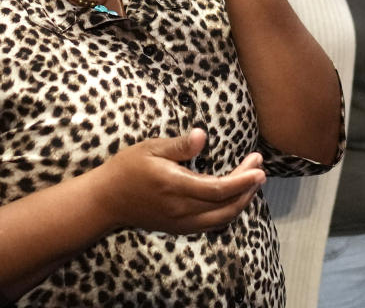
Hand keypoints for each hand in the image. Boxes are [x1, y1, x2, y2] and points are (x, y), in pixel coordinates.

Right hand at [99, 129, 265, 233]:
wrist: (105, 201)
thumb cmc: (126, 169)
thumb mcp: (150, 149)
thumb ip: (179, 146)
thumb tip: (202, 135)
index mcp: (176, 187)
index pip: (219, 188)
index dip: (243, 180)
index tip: (259, 166)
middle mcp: (182, 209)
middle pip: (226, 205)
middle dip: (248, 187)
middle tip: (259, 167)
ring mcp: (181, 222)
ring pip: (222, 218)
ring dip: (242, 201)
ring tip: (252, 182)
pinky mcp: (179, 228)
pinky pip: (211, 224)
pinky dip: (228, 211)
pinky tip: (234, 197)